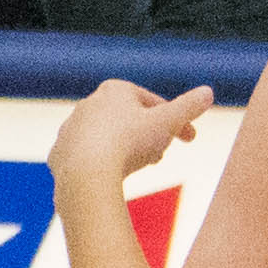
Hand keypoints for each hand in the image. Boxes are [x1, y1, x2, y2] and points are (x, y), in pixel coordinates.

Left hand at [50, 79, 209, 189]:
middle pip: (128, 121)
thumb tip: (208, 93)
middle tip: (162, 156)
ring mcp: (69, 130)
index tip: (190, 139)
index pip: (153, 104)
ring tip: (138, 167)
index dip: (176, 121)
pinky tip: (109, 176)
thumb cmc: (129, 144)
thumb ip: (189, 107)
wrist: (86, 176)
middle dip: (149, 136)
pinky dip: (100, 167)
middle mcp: (87, 105)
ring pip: (107, 140)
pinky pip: (85, 160)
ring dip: (125, 151)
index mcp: (114, 90)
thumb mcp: (167, 123)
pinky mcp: (58, 155)